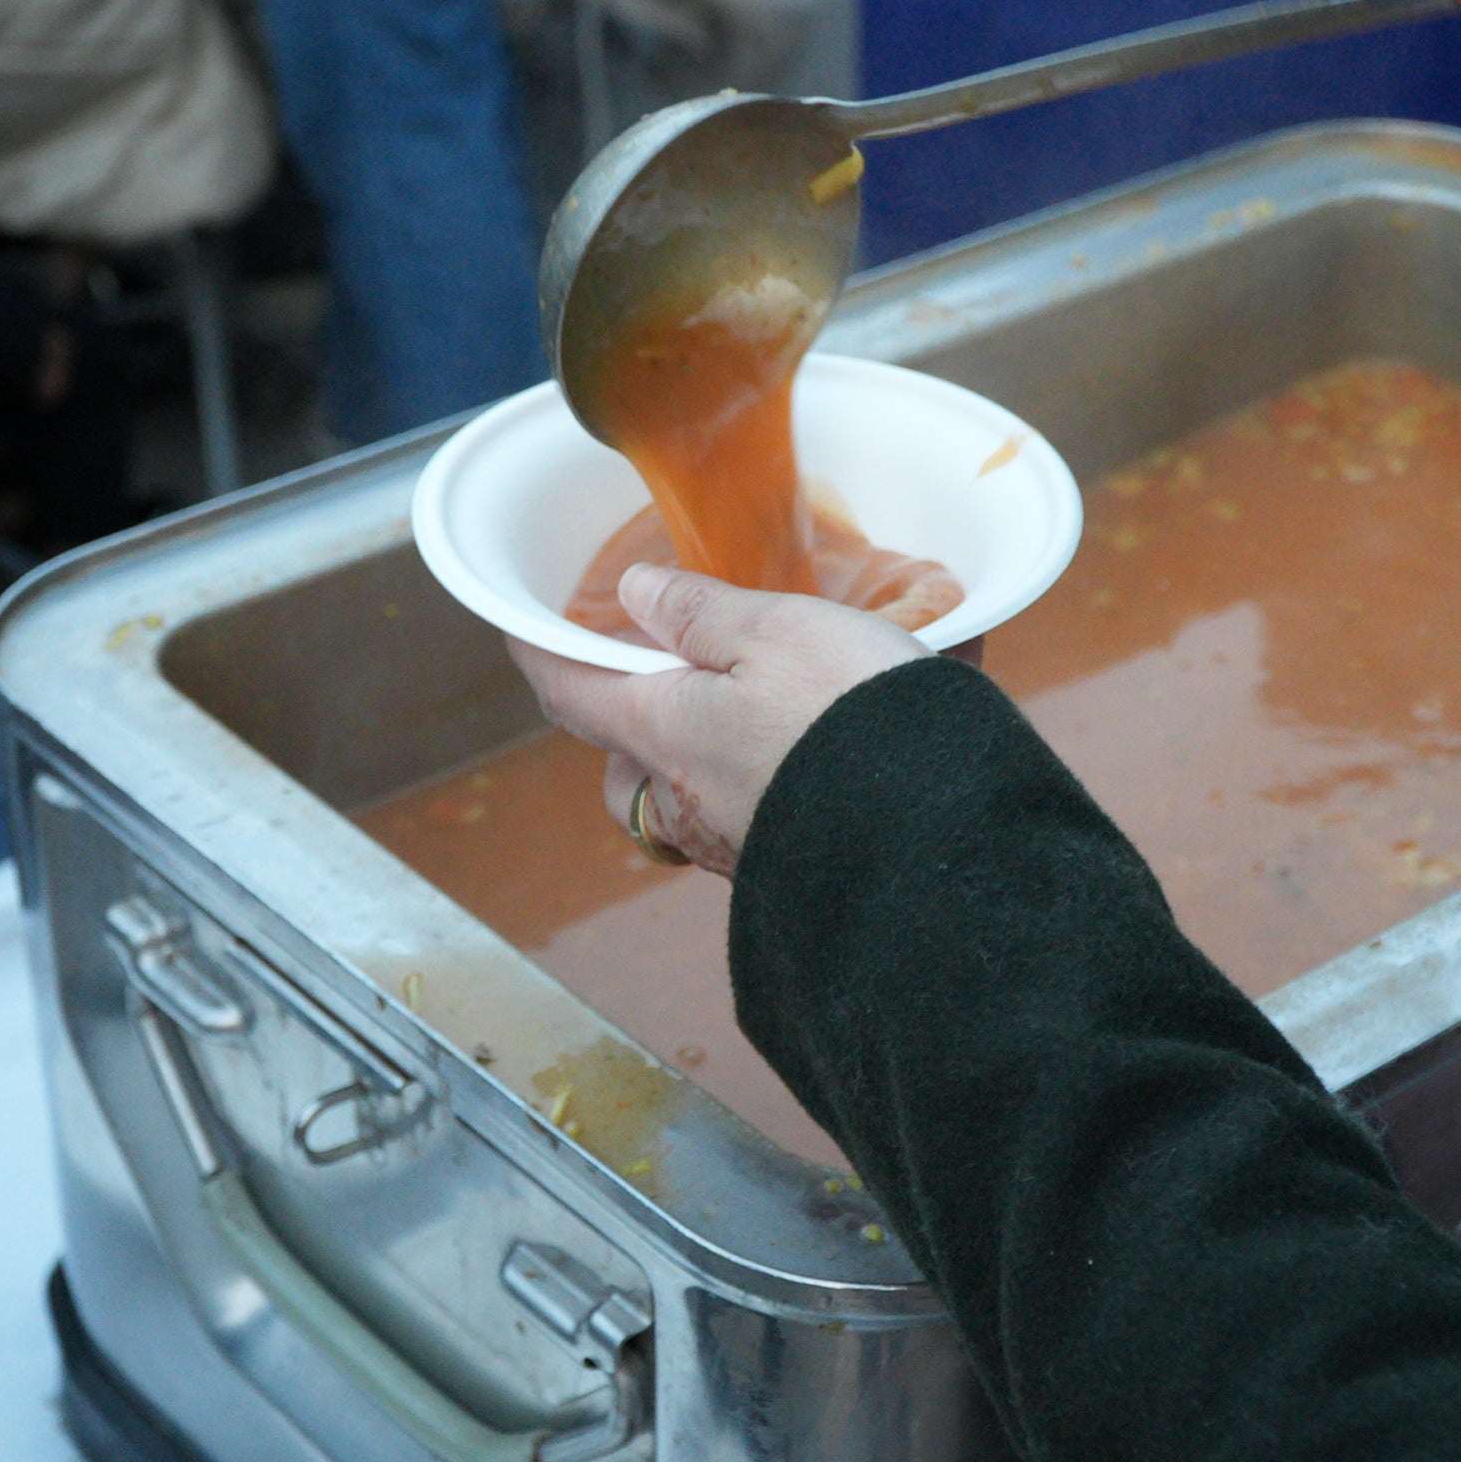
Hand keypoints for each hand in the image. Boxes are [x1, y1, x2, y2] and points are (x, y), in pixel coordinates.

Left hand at [507, 564, 929, 875]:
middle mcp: (684, 798)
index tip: (521, 630)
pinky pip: (748, 820)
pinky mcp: (789, 867)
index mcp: (662, 729)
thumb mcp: (776, 631)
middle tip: (660, 679)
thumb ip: (700, 612)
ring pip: (684, 800)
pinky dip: (759, 783)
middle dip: (627, 725)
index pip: (569, 690)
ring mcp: (735, 842)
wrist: (938, 836)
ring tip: (745, 716)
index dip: (539, 654)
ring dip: (695, 760)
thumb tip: (636, 594)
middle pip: (620, 766)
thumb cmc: (851, 719)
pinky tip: (809, 756)